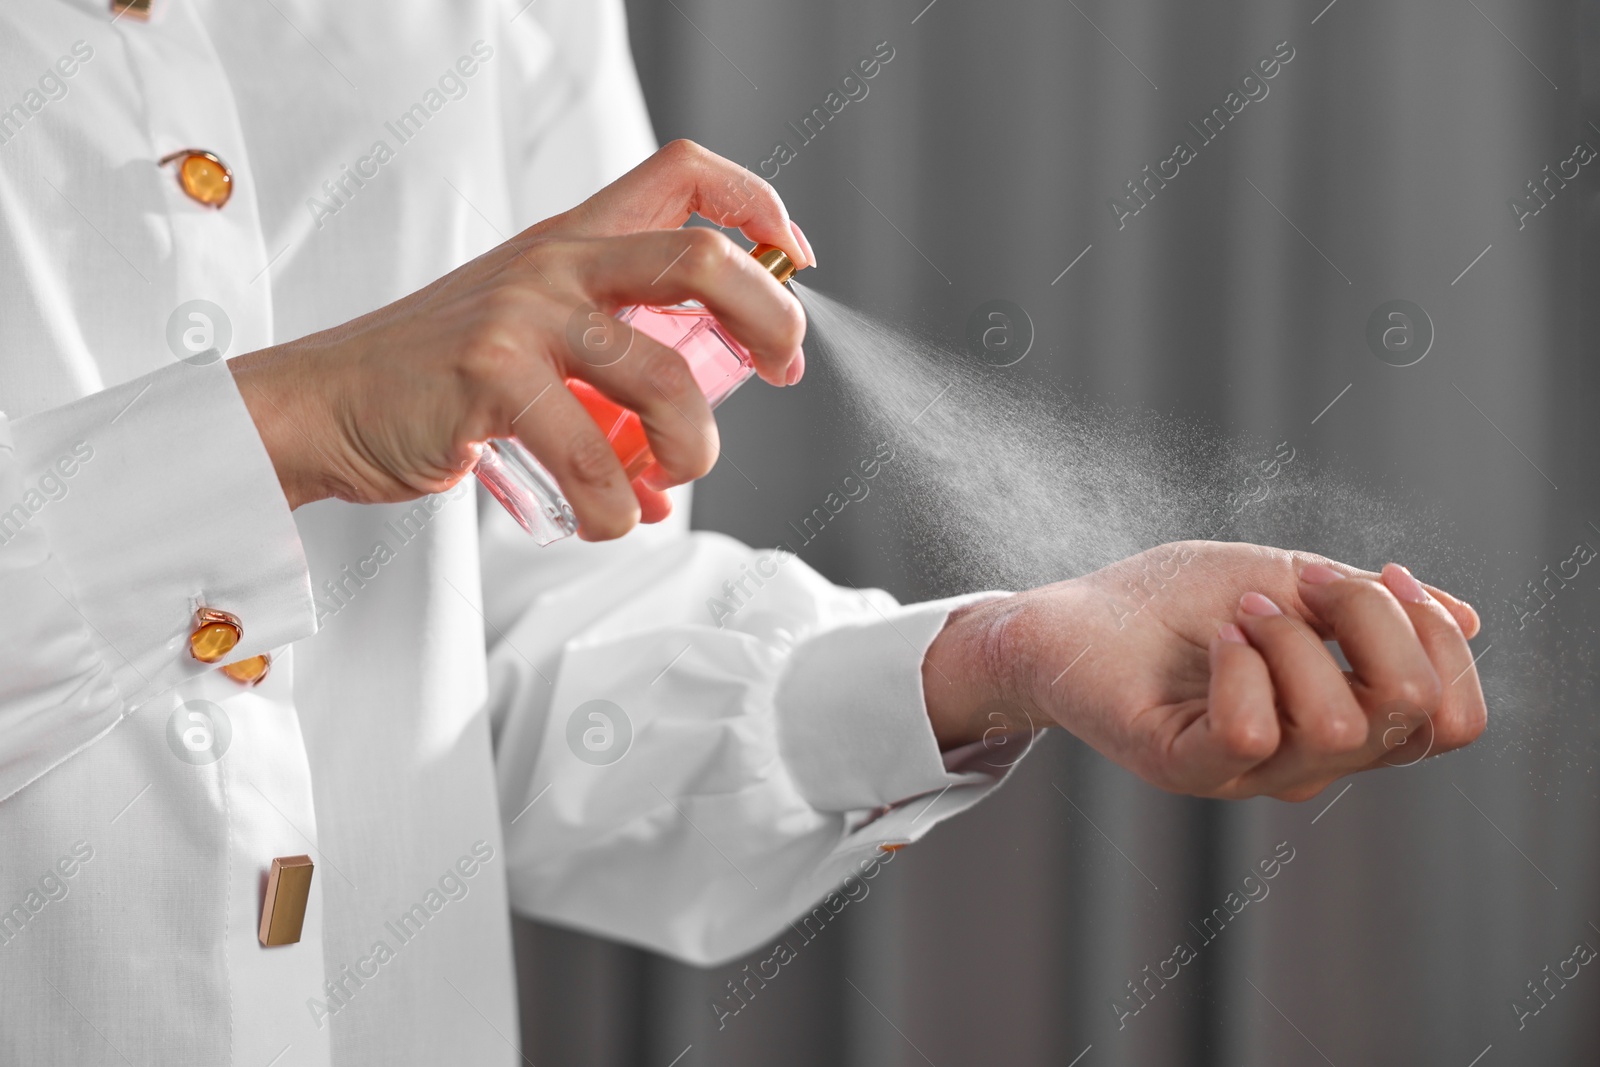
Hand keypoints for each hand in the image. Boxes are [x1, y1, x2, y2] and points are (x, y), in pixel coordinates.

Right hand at [231, 140, 814, 538]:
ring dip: (692, 450)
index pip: (683, 174)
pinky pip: (594, 460)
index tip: (794, 260)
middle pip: (701, 260)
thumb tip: (682, 450)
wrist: (323, 405)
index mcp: (573, 240)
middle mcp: (555, 263)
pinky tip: (605, 519)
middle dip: (769, 318)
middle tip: (780, 370)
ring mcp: (522, 316)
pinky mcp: (490, 379)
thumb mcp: (525, 331)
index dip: (757, 206)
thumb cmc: (434, 379)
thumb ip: (606, 363)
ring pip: (664, 381)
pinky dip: (616, 509)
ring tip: (669, 479)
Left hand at [923, 541, 1486, 799]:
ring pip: (1338, 727)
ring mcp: (1245, 772)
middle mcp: (1306, 761)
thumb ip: (1367, 606)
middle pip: (1410, 714)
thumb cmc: (1170, 602)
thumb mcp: (1285, 582)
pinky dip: (1242, 665)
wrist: (1069, 616)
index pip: (1450, 720)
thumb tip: (1466, 617)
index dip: (1441, 643)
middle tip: (1295, 584)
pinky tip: (1215, 638)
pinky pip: (1250, 733)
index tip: (1387, 575)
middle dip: (1370, 620)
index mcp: (1341, 720)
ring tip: (1241, 613)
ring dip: (1295, 639)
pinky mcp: (1184, 766)